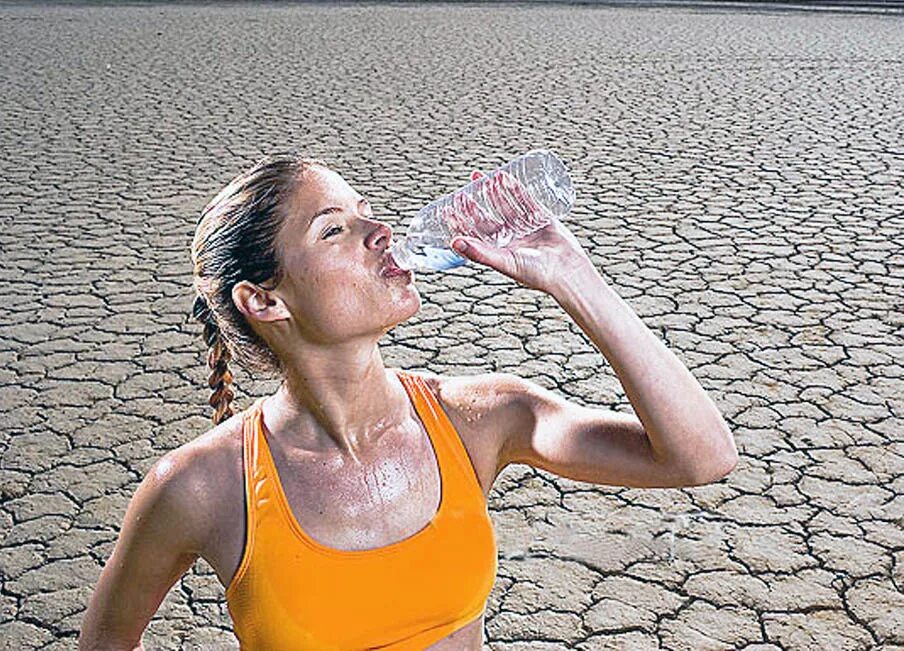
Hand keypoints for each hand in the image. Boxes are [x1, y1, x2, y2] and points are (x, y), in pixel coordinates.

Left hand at [448, 169, 593, 293]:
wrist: (567, 270)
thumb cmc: (535, 273)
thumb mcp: (503, 261)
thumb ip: (479, 252)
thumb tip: (453, 242)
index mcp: (497, 250)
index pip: (473, 233)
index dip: (460, 221)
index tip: (446, 208)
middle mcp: (509, 238)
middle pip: (486, 217)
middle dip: (474, 204)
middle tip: (463, 190)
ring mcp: (524, 227)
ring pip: (504, 205)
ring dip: (492, 192)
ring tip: (481, 178)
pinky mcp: (541, 217)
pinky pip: (524, 199)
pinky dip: (514, 188)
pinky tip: (504, 177)